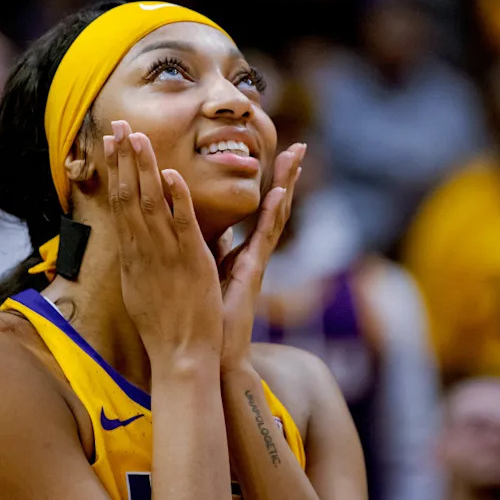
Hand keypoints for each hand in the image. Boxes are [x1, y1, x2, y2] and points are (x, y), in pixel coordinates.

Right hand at [104, 120, 223, 368]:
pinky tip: (170, 174)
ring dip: (142, 168)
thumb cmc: (162, 327)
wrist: (178, 355)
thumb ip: (141, 261)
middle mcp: (142, 250)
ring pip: (149, 203)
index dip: (115, 171)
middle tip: (118, 126)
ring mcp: (164, 255)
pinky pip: (180, 224)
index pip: (119, 204)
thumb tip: (138, 242)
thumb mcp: (140, 289)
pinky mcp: (189, 261)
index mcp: (132, 255)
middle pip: (127, 195)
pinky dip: (174, 198)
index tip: (111, 145)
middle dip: (123, 159)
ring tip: (138, 137)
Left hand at [216, 143, 305, 371]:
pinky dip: (272, 214)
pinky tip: (279, 193)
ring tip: (295, 157)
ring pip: (275, 216)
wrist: (206, 352)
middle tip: (298, 147)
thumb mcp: (202, 274)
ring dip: (286, 186)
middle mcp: (253, 254)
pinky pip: (264, 238)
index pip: (256, 210)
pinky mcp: (253, 272)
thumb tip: (203, 227)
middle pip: (273, 207)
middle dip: (285, 177)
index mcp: (239, 252)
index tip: (276, 156)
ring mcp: (256, 262)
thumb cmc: (204, 317)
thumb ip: (208, 251)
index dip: (268, 184)